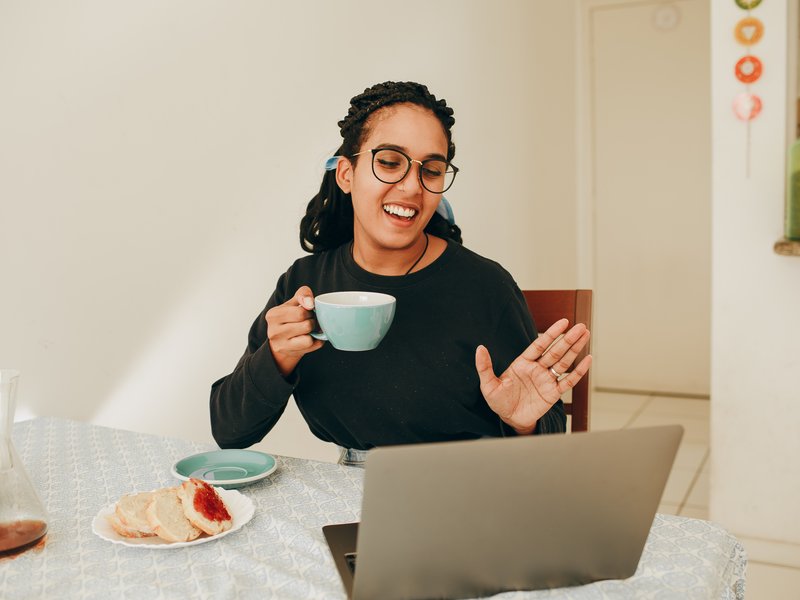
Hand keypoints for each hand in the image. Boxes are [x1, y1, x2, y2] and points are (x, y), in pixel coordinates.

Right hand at [266, 286, 323, 376]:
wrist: (281, 342)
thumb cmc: (289, 319)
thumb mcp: (292, 303)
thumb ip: (302, 295)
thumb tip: (310, 303)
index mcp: (273, 315)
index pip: (300, 312)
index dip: (309, 311)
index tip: (307, 311)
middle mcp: (274, 331)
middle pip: (306, 325)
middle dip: (312, 321)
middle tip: (310, 320)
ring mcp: (281, 344)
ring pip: (308, 339)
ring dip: (314, 333)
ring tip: (309, 330)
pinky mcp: (290, 353)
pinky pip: (311, 346)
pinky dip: (316, 341)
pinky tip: (310, 338)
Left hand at [475, 318, 591, 433]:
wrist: (509, 420)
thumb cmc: (499, 401)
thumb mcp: (488, 385)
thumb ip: (485, 366)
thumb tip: (479, 348)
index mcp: (523, 363)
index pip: (539, 345)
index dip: (551, 333)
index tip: (563, 322)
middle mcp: (537, 369)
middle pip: (555, 351)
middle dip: (568, 339)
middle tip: (581, 326)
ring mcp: (546, 380)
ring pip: (564, 362)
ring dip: (575, 349)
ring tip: (585, 335)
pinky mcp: (553, 393)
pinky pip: (568, 381)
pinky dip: (578, 371)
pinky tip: (587, 359)